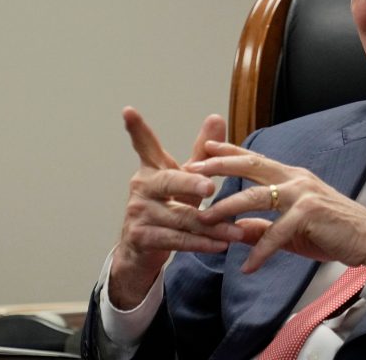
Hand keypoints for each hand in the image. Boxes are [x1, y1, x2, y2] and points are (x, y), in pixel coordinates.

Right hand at [109, 107, 241, 309]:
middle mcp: (142, 187)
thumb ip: (202, 153)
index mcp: (152, 170)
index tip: (128, 111)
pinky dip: (201, 243)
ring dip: (212, 226)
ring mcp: (139, 213)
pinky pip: (177, 240)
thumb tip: (217, 117)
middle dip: (190, 183)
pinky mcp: (142, 237)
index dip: (137, 129)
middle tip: (211, 186)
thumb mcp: (185, 181)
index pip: (145, 146)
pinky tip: (222, 245)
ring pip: (181, 217)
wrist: (140, 253)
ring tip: (236, 231)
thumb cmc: (167, 209)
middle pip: (169, 182)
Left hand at [188, 141, 365, 273]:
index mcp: (292, 177)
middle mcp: (296, 179)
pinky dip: (260, 250)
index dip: (230, 152)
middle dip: (218, 166)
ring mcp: (303, 194)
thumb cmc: (334, 231)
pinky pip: (276, 233)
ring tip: (204, 220)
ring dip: (227, 208)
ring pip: (256, 196)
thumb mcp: (293, 229)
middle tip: (191, 169)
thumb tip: (238, 230)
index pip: (256, 159)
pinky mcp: (310, 214)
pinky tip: (247, 266)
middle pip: (251, 166)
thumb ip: (265, 226)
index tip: (203, 148)